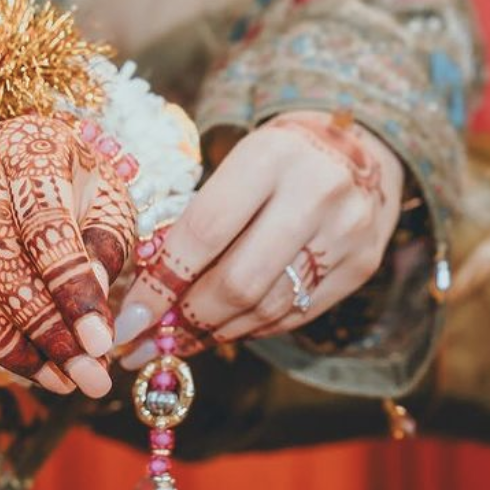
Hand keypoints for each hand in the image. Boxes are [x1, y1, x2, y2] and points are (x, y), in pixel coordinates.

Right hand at [0, 114, 136, 398]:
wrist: (24, 176)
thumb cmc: (74, 195)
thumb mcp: (107, 213)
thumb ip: (104, 256)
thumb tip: (91, 314)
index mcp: (29, 145)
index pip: (45, 224)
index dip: (72, 290)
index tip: (99, 344)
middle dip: (38, 326)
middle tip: (77, 375)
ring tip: (46, 376)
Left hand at [114, 111, 403, 364]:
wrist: (361, 144)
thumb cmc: (276, 159)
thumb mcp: (235, 167)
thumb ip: (196, 223)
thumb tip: (146, 299)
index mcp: (269, 157)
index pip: (203, 233)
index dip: (160, 285)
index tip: (128, 319)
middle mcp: (315, 194)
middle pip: (237, 283)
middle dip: (184, 321)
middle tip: (148, 342)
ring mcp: (345, 234)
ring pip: (265, 308)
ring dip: (213, 333)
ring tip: (176, 344)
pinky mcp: (361, 266)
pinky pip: (294, 316)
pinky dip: (249, 329)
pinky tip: (220, 331)